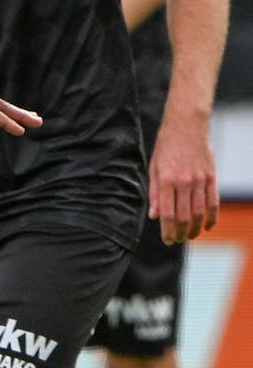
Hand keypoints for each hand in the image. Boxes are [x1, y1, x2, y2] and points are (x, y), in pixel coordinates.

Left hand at [150, 121, 217, 242]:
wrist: (187, 126)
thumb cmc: (166, 146)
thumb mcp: (153, 167)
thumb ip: (154, 193)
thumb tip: (153, 216)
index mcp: (166, 180)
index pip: (167, 213)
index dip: (167, 230)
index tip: (167, 240)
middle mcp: (184, 182)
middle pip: (184, 216)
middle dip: (180, 232)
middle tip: (177, 241)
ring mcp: (200, 180)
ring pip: (200, 212)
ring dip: (195, 228)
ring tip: (190, 237)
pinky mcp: (212, 177)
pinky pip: (213, 202)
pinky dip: (212, 217)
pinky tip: (208, 226)